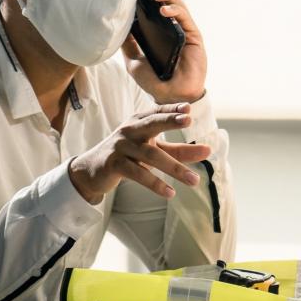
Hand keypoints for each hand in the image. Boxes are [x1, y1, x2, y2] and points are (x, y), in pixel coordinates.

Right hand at [68, 104, 209, 204]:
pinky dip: (155, 184)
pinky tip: (170, 192)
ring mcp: (121, 146)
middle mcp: (130, 130)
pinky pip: (138, 173)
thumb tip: (208, 150)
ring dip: (175, 168)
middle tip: (188, 120)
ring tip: (194, 181)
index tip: (189, 108)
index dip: (173, 109)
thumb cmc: (129, 155)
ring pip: (151, 155)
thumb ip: (180, 150)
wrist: (92, 171)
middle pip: (152, 123)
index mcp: (140, 121)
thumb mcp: (154, 150)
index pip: (159, 111)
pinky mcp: (113, 164)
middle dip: (170, 120)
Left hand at [122, 0, 207, 103]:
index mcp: (160, 31)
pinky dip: (175, 12)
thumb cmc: (154, 80)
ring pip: (177, 6)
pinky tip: (164, 9)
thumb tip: (117, 26)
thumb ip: (128, 44)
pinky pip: (185, 19)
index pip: (154, 7)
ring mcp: (184, 31)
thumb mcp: (134, 60)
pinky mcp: (194, 37)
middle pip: (167, 1)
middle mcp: (173, 28)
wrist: (169, 96)